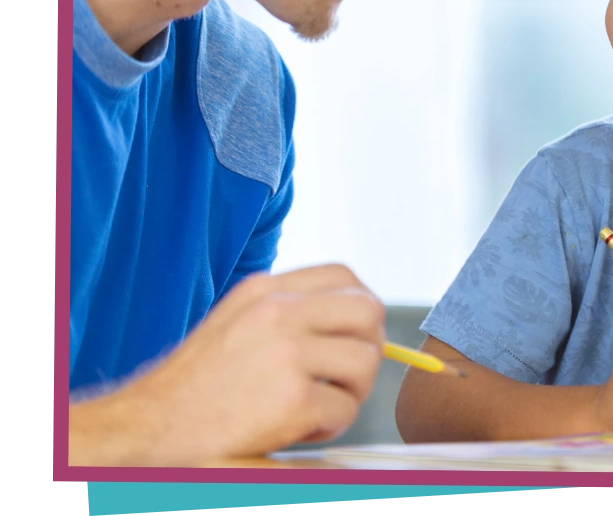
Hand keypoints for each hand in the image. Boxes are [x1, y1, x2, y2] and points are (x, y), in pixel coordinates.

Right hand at [68, 264, 385, 465]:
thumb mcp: (237, 320)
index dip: (361, 307)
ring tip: (321, 406)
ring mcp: (286, 353)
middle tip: (346, 377)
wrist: (148, 429)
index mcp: (266, 289)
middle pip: (368, 312)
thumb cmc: (194, 383)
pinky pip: (343, 408)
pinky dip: (331, 425)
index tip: (354, 336)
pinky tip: (301, 430)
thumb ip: (286, 310)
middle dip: (368, 347)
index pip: (345, 277)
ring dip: (352, 391)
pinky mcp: (290, 399)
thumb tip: (349, 317)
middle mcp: (279, 312)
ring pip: (364, 360)